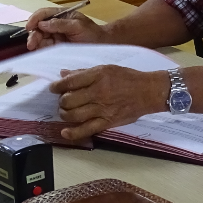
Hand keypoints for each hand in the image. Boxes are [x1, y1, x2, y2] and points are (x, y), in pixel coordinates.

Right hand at [26, 8, 105, 50]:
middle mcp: (55, 24)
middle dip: (33, 34)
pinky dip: (39, 49)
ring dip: (34, 41)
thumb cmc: (93, 34)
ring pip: (39, 37)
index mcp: (61, 15)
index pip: (44, 13)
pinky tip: (36, 52)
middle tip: (31, 43)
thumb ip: (60, 24)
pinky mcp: (56, 47)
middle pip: (38, 26)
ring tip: (33, 47)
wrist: (103, 47)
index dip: (34, 18)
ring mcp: (55, 36)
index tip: (29, 26)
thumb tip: (42, 24)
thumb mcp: (78, 26)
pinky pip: (44, 47)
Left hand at [51, 66, 167, 141]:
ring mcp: (102, 109)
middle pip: (68, 100)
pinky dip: (73, 133)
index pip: (69, 82)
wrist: (149, 92)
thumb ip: (84, 72)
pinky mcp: (107, 122)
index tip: (54, 88)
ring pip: (73, 115)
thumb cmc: (128, 78)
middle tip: (64, 100)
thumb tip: (63, 74)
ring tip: (66, 112)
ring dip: (65, 114)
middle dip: (61, 101)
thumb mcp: (107, 69)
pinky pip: (86, 130)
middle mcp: (98, 92)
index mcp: (98, 76)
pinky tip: (65, 132)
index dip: (57, 86)